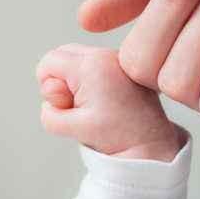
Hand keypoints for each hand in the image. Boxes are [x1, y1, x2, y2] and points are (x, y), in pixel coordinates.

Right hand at [36, 44, 181, 161]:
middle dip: (60, 79)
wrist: (151, 144)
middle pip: (63, 54)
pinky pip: (96, 63)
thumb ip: (49, 112)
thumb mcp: (71, 128)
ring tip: (93, 104)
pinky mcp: (126, 65)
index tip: (66, 105)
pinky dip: (91, 79)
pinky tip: (104, 100)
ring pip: (79, 57)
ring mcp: (119, 57)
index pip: (49, 62)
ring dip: (76, 79)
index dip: (48, 86)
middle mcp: (107, 54)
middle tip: (77, 105)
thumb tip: (51, 94)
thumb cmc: (116, 137)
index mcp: (92, 66)